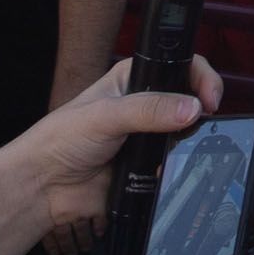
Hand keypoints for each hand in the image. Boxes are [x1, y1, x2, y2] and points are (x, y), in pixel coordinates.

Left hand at [26, 53, 224, 250]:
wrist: (43, 187)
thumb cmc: (60, 140)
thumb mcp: (106, 114)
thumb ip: (149, 109)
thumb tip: (192, 109)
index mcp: (132, 81)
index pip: (178, 67)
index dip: (200, 76)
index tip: (209, 97)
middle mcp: (144, 107)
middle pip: (188, 101)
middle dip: (201, 110)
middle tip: (208, 120)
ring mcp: (148, 139)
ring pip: (185, 136)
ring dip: (190, 142)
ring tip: (189, 147)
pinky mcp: (148, 169)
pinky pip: (175, 167)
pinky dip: (180, 169)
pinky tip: (175, 170)